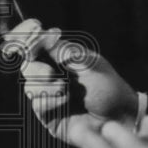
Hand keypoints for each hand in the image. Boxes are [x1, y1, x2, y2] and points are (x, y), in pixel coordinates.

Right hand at [3, 18, 138, 143]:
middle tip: (51, 74)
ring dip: (46, 86)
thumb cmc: (109, 87)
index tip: (31, 31)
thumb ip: (68, 52)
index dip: (28, 36)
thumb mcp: (92, 65)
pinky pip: (38, 104)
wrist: (119, 116)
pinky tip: (65, 101)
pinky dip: (50, 100)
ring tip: (65, 89)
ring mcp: (49, 94)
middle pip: (28, 65)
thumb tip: (48, 35)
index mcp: (62, 58)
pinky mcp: (48, 114)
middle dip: (35, 68)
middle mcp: (53, 74)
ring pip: (30, 85)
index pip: (37, 44)